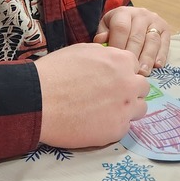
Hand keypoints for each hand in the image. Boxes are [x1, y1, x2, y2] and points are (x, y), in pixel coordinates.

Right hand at [36, 43, 151, 147]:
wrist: (38, 101)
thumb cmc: (54, 72)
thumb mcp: (81, 51)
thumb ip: (103, 55)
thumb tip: (109, 60)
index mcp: (120, 61)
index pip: (134, 66)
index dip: (122, 72)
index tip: (110, 79)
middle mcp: (128, 84)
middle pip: (142, 88)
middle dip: (129, 90)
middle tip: (110, 96)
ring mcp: (125, 108)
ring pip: (139, 108)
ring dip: (127, 109)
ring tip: (106, 112)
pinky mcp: (117, 130)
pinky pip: (125, 127)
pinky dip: (114, 125)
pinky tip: (96, 123)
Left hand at [95, 6, 169, 73]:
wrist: (132, 17)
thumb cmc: (116, 26)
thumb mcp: (106, 26)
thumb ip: (103, 33)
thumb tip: (100, 41)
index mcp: (124, 12)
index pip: (121, 28)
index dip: (118, 45)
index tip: (116, 61)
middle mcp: (141, 14)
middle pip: (137, 37)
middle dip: (133, 55)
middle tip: (130, 71)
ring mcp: (155, 21)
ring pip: (152, 41)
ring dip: (148, 58)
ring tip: (143, 72)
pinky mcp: (165, 29)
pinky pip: (165, 43)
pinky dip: (161, 55)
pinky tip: (157, 66)